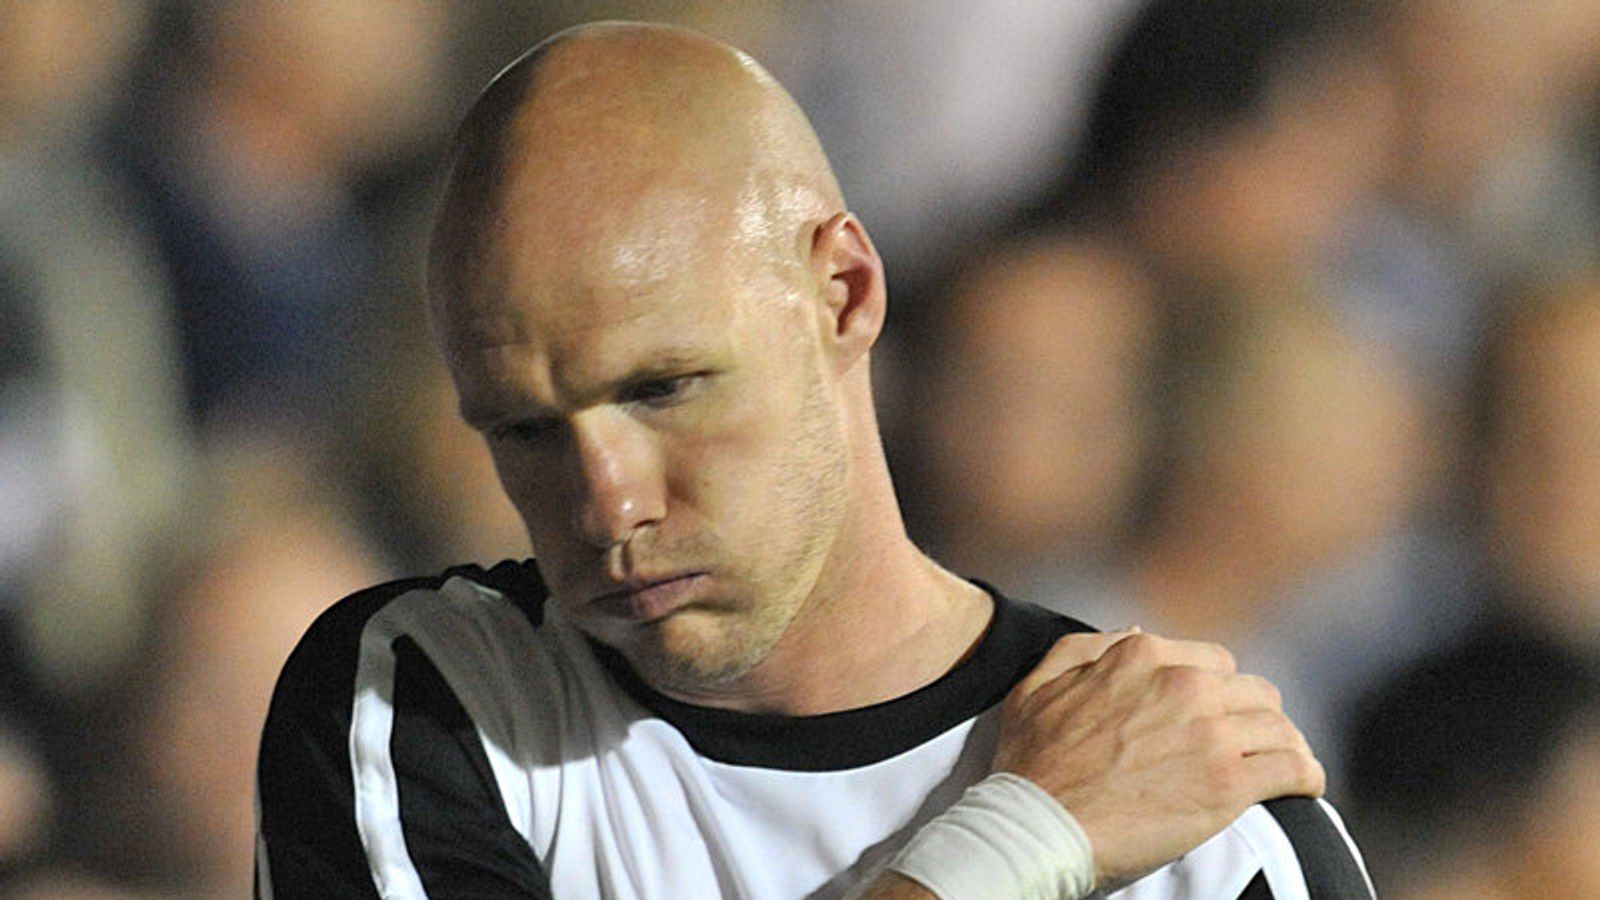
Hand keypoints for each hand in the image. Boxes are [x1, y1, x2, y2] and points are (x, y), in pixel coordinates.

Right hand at [993, 631, 1323, 887]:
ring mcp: (1210, 732)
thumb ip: (1088, 648)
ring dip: (1284, 745)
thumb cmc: (1031, 762)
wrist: (1037, 826)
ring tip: (1283, 765)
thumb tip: (1137, 629)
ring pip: (1279, 726)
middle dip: (1253, 716)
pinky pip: (1294, 768)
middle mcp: (1183, 684)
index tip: (1216, 716)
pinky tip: (1304, 785)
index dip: (1218, 691)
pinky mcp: (1229, 782)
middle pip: (1253, 691)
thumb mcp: (1040, 683)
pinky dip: (1306, 776)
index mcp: (1143, 656)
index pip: (1214, 662)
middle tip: (1249, 743)